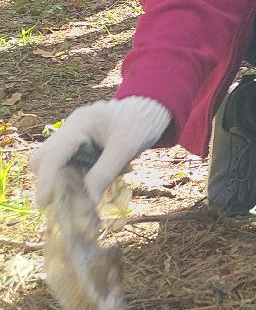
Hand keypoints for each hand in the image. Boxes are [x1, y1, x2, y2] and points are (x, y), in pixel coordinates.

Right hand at [31, 97, 170, 207]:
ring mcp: (76, 137)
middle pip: (45, 160)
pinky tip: (118, 170)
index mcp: (79, 124)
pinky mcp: (84, 145)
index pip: (51, 154)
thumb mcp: (127, 147)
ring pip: (59, 165)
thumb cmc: (143, 121)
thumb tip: (86, 202)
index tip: (45, 203)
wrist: (156, 106)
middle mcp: (71, 130)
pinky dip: (88, 175)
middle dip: (54, 181)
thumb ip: (105, 172)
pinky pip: (76, 165)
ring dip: (74, 180)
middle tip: (74, 199)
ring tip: (109, 179)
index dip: (45, 180)